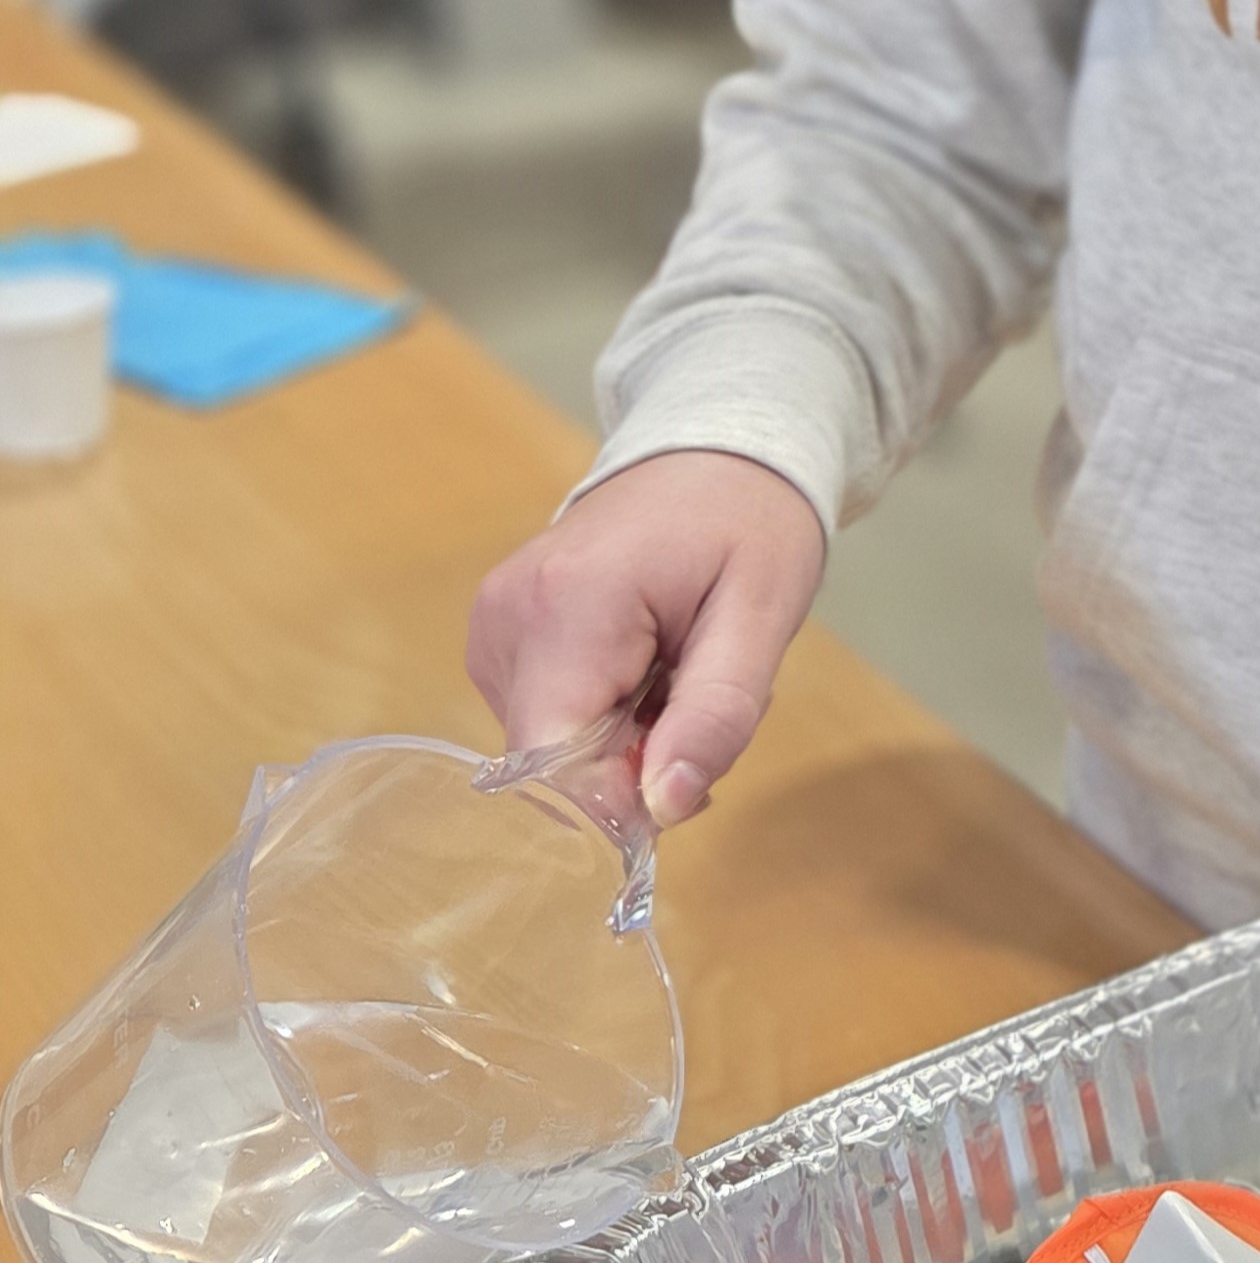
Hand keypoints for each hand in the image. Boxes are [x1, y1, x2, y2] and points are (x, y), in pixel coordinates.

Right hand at [467, 450, 826, 826]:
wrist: (716, 453)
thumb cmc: (749, 521)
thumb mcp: (762, 617)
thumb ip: (716, 716)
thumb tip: (661, 809)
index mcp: (566, 606)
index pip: (555, 766)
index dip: (622, 797)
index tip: (691, 774)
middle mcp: (506, 618)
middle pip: (557, 761)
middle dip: (641, 758)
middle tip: (706, 693)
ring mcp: (493, 625)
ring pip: (555, 746)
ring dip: (630, 736)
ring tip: (683, 666)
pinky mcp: (499, 634)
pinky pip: (548, 715)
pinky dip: (607, 712)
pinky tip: (650, 661)